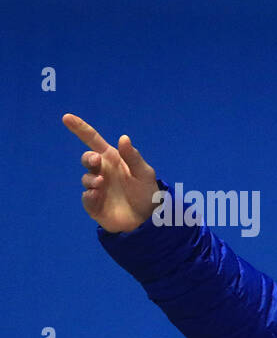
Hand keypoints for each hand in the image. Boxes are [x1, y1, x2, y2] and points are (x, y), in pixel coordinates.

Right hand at [62, 113, 160, 233]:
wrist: (148, 220)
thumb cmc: (146, 193)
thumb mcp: (144, 173)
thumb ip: (133, 157)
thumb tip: (123, 137)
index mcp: (113, 160)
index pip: (93, 141)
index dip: (80, 129)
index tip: (67, 117)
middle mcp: (102, 171)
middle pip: (87, 159)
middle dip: (88, 158)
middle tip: (96, 161)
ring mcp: (97, 188)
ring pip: (86, 178)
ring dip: (92, 179)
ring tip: (101, 183)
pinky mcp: (94, 205)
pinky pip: (86, 198)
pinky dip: (89, 196)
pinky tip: (97, 196)